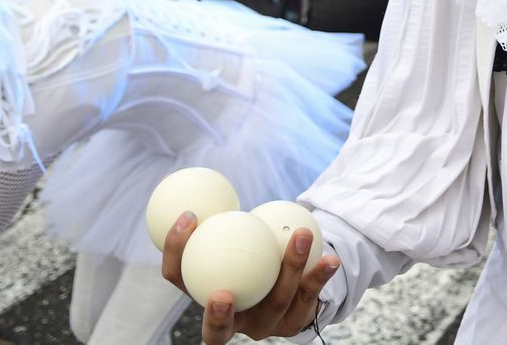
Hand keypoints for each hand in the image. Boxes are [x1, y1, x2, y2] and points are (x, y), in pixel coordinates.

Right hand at [161, 212, 338, 342]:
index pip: (180, 279)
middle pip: (219, 329)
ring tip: (302, 235)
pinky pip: (308, 296)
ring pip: (276, 301)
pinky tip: (330, 259)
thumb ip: (217, 218)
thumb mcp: (232, 232)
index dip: (176, 254)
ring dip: (291, 267)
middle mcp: (232, 321)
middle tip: (222, 295)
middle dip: (217, 317)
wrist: (290, 283)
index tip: (189, 216)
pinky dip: (319, 276)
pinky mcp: (295, 322)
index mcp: (205, 296)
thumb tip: (194, 177)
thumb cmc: (251, 249)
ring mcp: (265, 325)